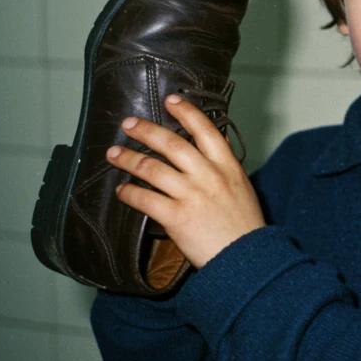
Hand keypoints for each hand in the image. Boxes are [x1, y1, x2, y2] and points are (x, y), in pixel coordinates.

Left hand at [106, 95, 264, 269]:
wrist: (247, 259)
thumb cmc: (245, 227)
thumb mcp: (242, 188)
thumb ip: (224, 168)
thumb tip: (211, 150)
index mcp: (228, 167)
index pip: (206, 130)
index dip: (186, 112)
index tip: (170, 100)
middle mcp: (209, 176)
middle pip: (172, 144)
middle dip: (146, 131)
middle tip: (128, 124)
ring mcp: (192, 196)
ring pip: (152, 168)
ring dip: (129, 159)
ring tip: (114, 154)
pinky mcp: (177, 217)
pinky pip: (145, 199)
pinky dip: (129, 193)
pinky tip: (121, 190)